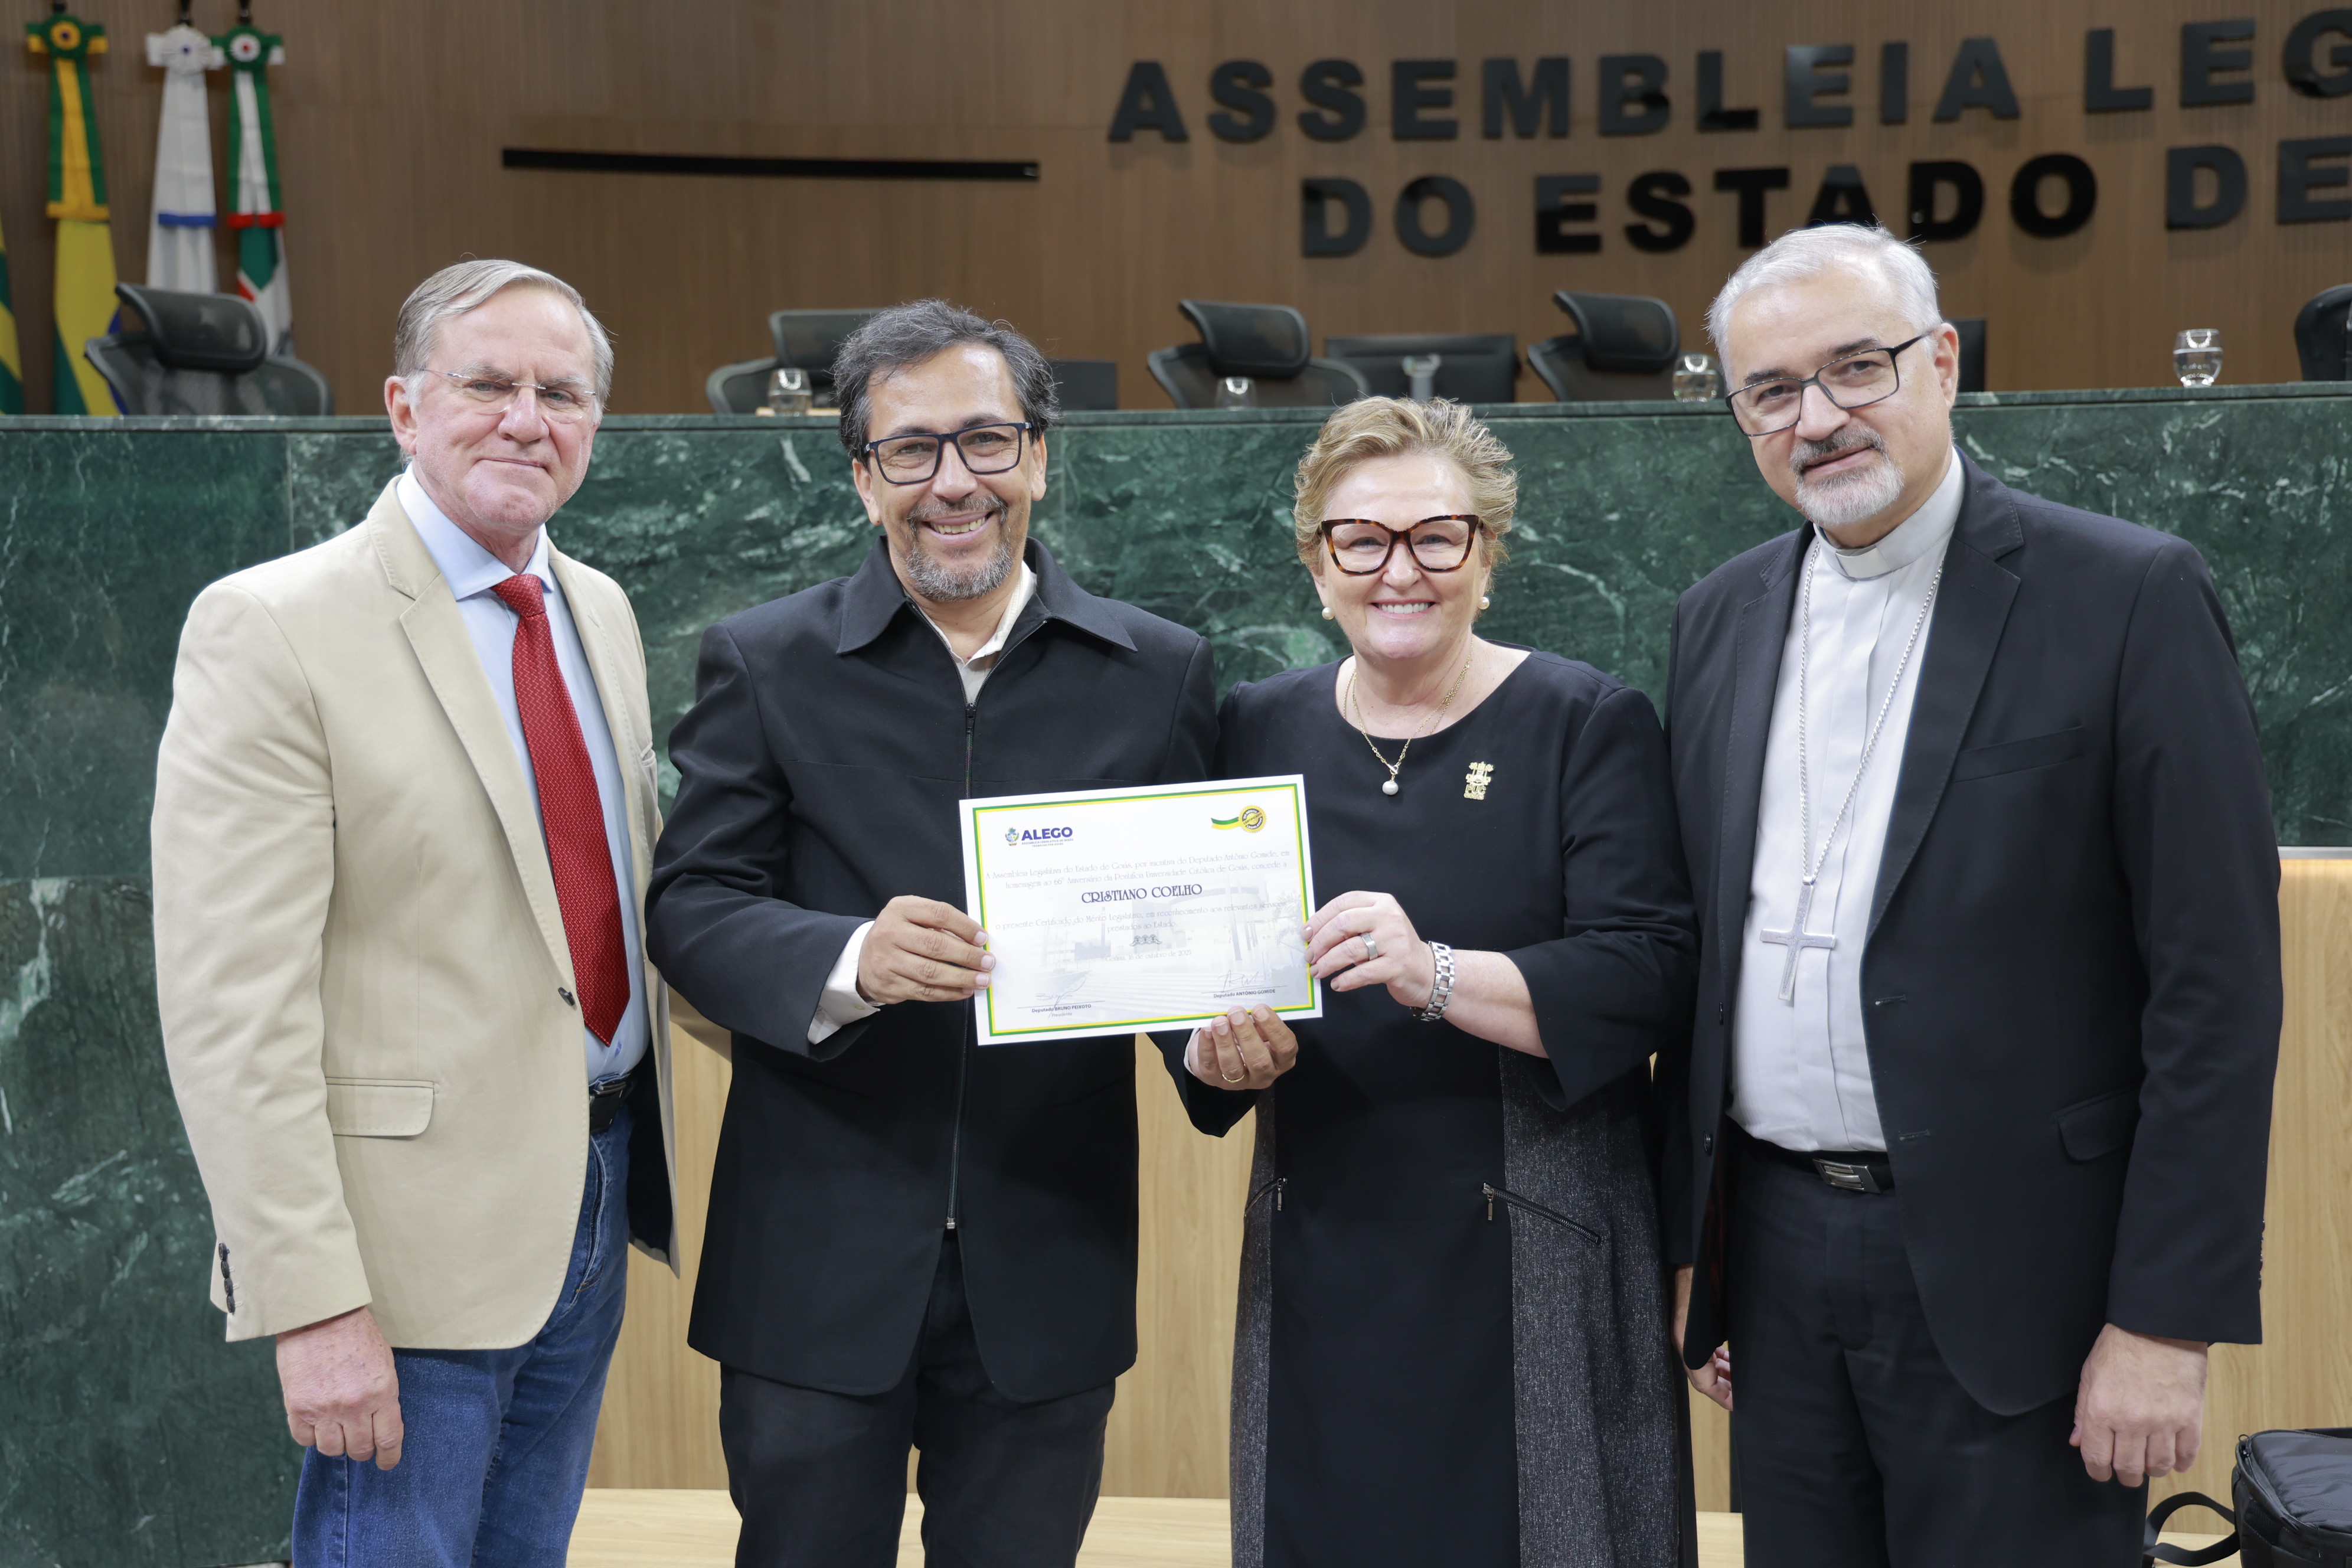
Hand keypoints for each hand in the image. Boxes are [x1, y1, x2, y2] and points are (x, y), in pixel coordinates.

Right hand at [277, 1305, 402, 1468]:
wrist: (319, 1315)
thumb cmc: (356, 1335)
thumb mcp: (383, 1363)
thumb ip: (382, 1396)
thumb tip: (379, 1426)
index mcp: (382, 1392)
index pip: (388, 1439)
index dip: (388, 1457)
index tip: (386, 1463)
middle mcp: (354, 1405)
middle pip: (360, 1449)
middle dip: (362, 1449)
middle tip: (359, 1441)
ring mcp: (324, 1409)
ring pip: (332, 1449)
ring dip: (336, 1443)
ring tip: (336, 1427)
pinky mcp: (298, 1407)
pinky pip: (305, 1440)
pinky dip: (311, 1435)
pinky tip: (315, 1421)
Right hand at [856, 895, 993, 1005]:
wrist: (862, 957)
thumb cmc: (897, 934)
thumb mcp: (911, 915)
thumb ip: (938, 922)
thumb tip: (975, 940)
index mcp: (900, 909)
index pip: (939, 914)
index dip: (964, 926)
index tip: (982, 938)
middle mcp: (890, 933)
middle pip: (936, 945)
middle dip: (967, 955)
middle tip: (987, 962)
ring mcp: (887, 961)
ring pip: (930, 972)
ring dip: (961, 978)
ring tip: (981, 980)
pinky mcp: (889, 984)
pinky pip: (924, 991)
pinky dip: (948, 993)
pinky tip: (964, 990)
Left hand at [1184, 1005, 1298, 1090]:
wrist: (1222, 1049)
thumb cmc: (1246, 1035)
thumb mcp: (1259, 1028)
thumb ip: (1258, 1021)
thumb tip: (1248, 1007)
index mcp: (1281, 1060)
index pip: (1285, 1048)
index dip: (1274, 1028)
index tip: (1260, 1009)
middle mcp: (1263, 1075)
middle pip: (1260, 1061)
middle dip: (1247, 1035)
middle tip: (1236, 1014)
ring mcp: (1239, 1081)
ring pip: (1233, 1067)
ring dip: (1225, 1042)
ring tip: (1219, 1022)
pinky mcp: (1215, 1080)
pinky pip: (1210, 1066)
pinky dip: (1207, 1047)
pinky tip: (1206, 1031)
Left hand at [1304, 892, 1434, 1010]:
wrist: (1426, 971)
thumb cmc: (1394, 948)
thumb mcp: (1376, 927)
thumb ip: (1351, 925)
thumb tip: (1313, 935)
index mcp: (1381, 903)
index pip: (1344, 903)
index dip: (1320, 918)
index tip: (1305, 934)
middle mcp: (1389, 918)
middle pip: (1344, 923)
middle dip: (1320, 941)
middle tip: (1309, 956)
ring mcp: (1395, 941)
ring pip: (1350, 949)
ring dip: (1328, 962)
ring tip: (1318, 971)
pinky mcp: (1397, 965)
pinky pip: (1363, 973)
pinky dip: (1345, 980)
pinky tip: (1336, 984)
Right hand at [1673, 1264, 1732, 1410]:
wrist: (1692, 1260)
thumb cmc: (1704, 1287)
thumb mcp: (1716, 1320)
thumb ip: (1723, 1347)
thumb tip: (1737, 1369)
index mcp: (1688, 1344)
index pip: (1703, 1382)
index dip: (1721, 1395)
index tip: (1737, 1405)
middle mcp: (1685, 1342)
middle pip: (1702, 1376)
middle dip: (1723, 1387)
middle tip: (1744, 1395)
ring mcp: (1686, 1334)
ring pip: (1703, 1364)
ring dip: (1721, 1374)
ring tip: (1741, 1380)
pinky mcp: (1690, 1326)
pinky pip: (1702, 1351)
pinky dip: (1716, 1359)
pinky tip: (1729, 1358)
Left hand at [2071, 1323, 2207, 1484]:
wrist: (2158, 1327)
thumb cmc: (2120, 1347)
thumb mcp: (2089, 1374)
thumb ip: (2082, 1412)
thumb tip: (2077, 1441)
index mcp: (2101, 1411)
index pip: (2096, 1458)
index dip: (2097, 1472)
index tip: (2101, 1472)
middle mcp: (2131, 1422)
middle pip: (2128, 1468)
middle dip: (2125, 1476)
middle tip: (2127, 1473)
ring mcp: (2163, 1422)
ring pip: (2158, 1466)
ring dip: (2152, 1471)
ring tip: (2149, 1465)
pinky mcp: (2190, 1419)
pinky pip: (2187, 1454)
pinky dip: (2181, 1463)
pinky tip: (2174, 1460)